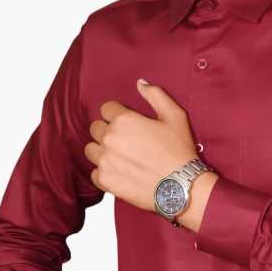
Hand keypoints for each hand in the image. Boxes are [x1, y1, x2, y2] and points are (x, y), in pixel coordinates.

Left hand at [84, 79, 216, 226]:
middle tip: (124, 142)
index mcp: (123, 120)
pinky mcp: (105, 180)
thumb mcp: (175, 116)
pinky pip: (94, 173)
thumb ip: (155, 95)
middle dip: (107, 132)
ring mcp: (105, 160)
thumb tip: (140, 83)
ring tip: (118, 158)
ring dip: (101, 152)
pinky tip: (119, 174)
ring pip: (90, 150)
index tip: (127, 125)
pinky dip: (104, 174)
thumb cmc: (179, 152)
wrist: (181, 187)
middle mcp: (110, 139)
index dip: (117, 115)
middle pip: (95, 128)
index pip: (106, 109)